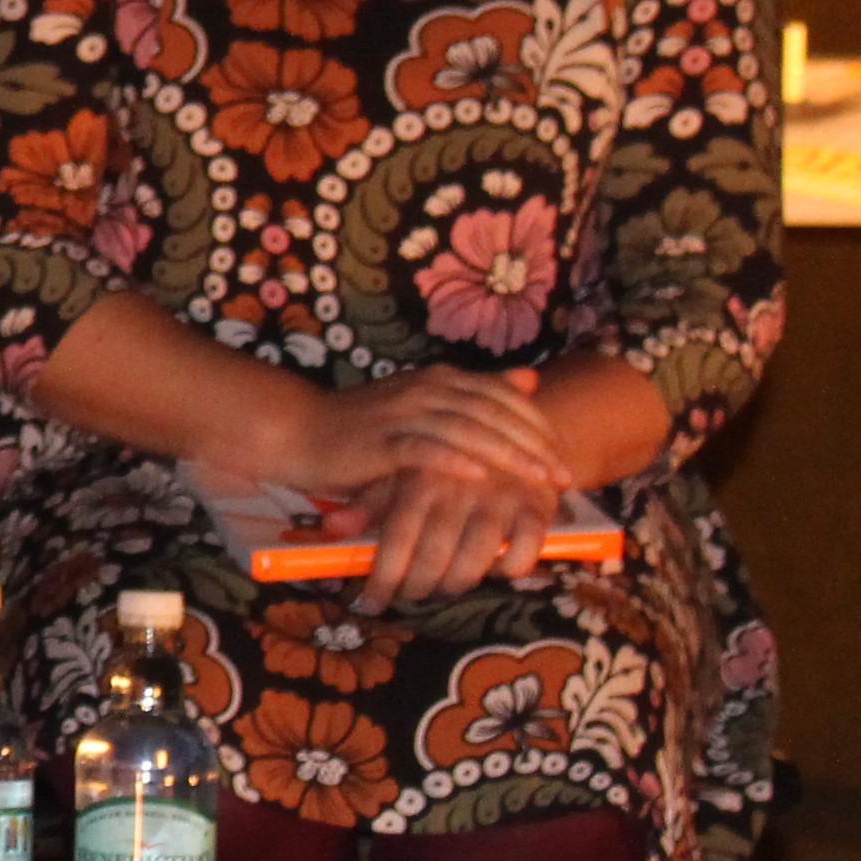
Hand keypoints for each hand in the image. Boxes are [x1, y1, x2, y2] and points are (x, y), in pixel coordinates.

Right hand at [284, 365, 567, 504]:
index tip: (563, 455)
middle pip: (493, 414)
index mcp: (440, 380)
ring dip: (507, 456)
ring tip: (537, 481)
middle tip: (563, 476)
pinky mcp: (378, 442)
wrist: (297, 431)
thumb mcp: (425, 404)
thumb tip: (530, 379)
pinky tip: (478, 477)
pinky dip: (452, 461)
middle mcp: (425, 390)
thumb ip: (476, 393)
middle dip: (533, 446)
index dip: (537, 425)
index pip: (503, 396)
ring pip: (467, 431)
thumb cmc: (364, 427)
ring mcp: (401, 414)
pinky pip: (422, 450)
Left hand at [348, 457, 557, 610]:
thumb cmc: (440, 458)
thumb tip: (332, 529)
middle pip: (434, 555)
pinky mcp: (536, 503)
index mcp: (422, 476)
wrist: (506, 421)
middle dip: (418, 586)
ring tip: (445, 587)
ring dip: (457, 582)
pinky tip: (493, 570)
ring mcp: (500, 495)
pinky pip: (523, 551)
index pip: (398, 537)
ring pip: (476, 558)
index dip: (384, 576)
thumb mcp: (400, 472)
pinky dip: (508, 568)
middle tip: (410, 596)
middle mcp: (460, 487)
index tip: (370, 603)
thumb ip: (368, 503)